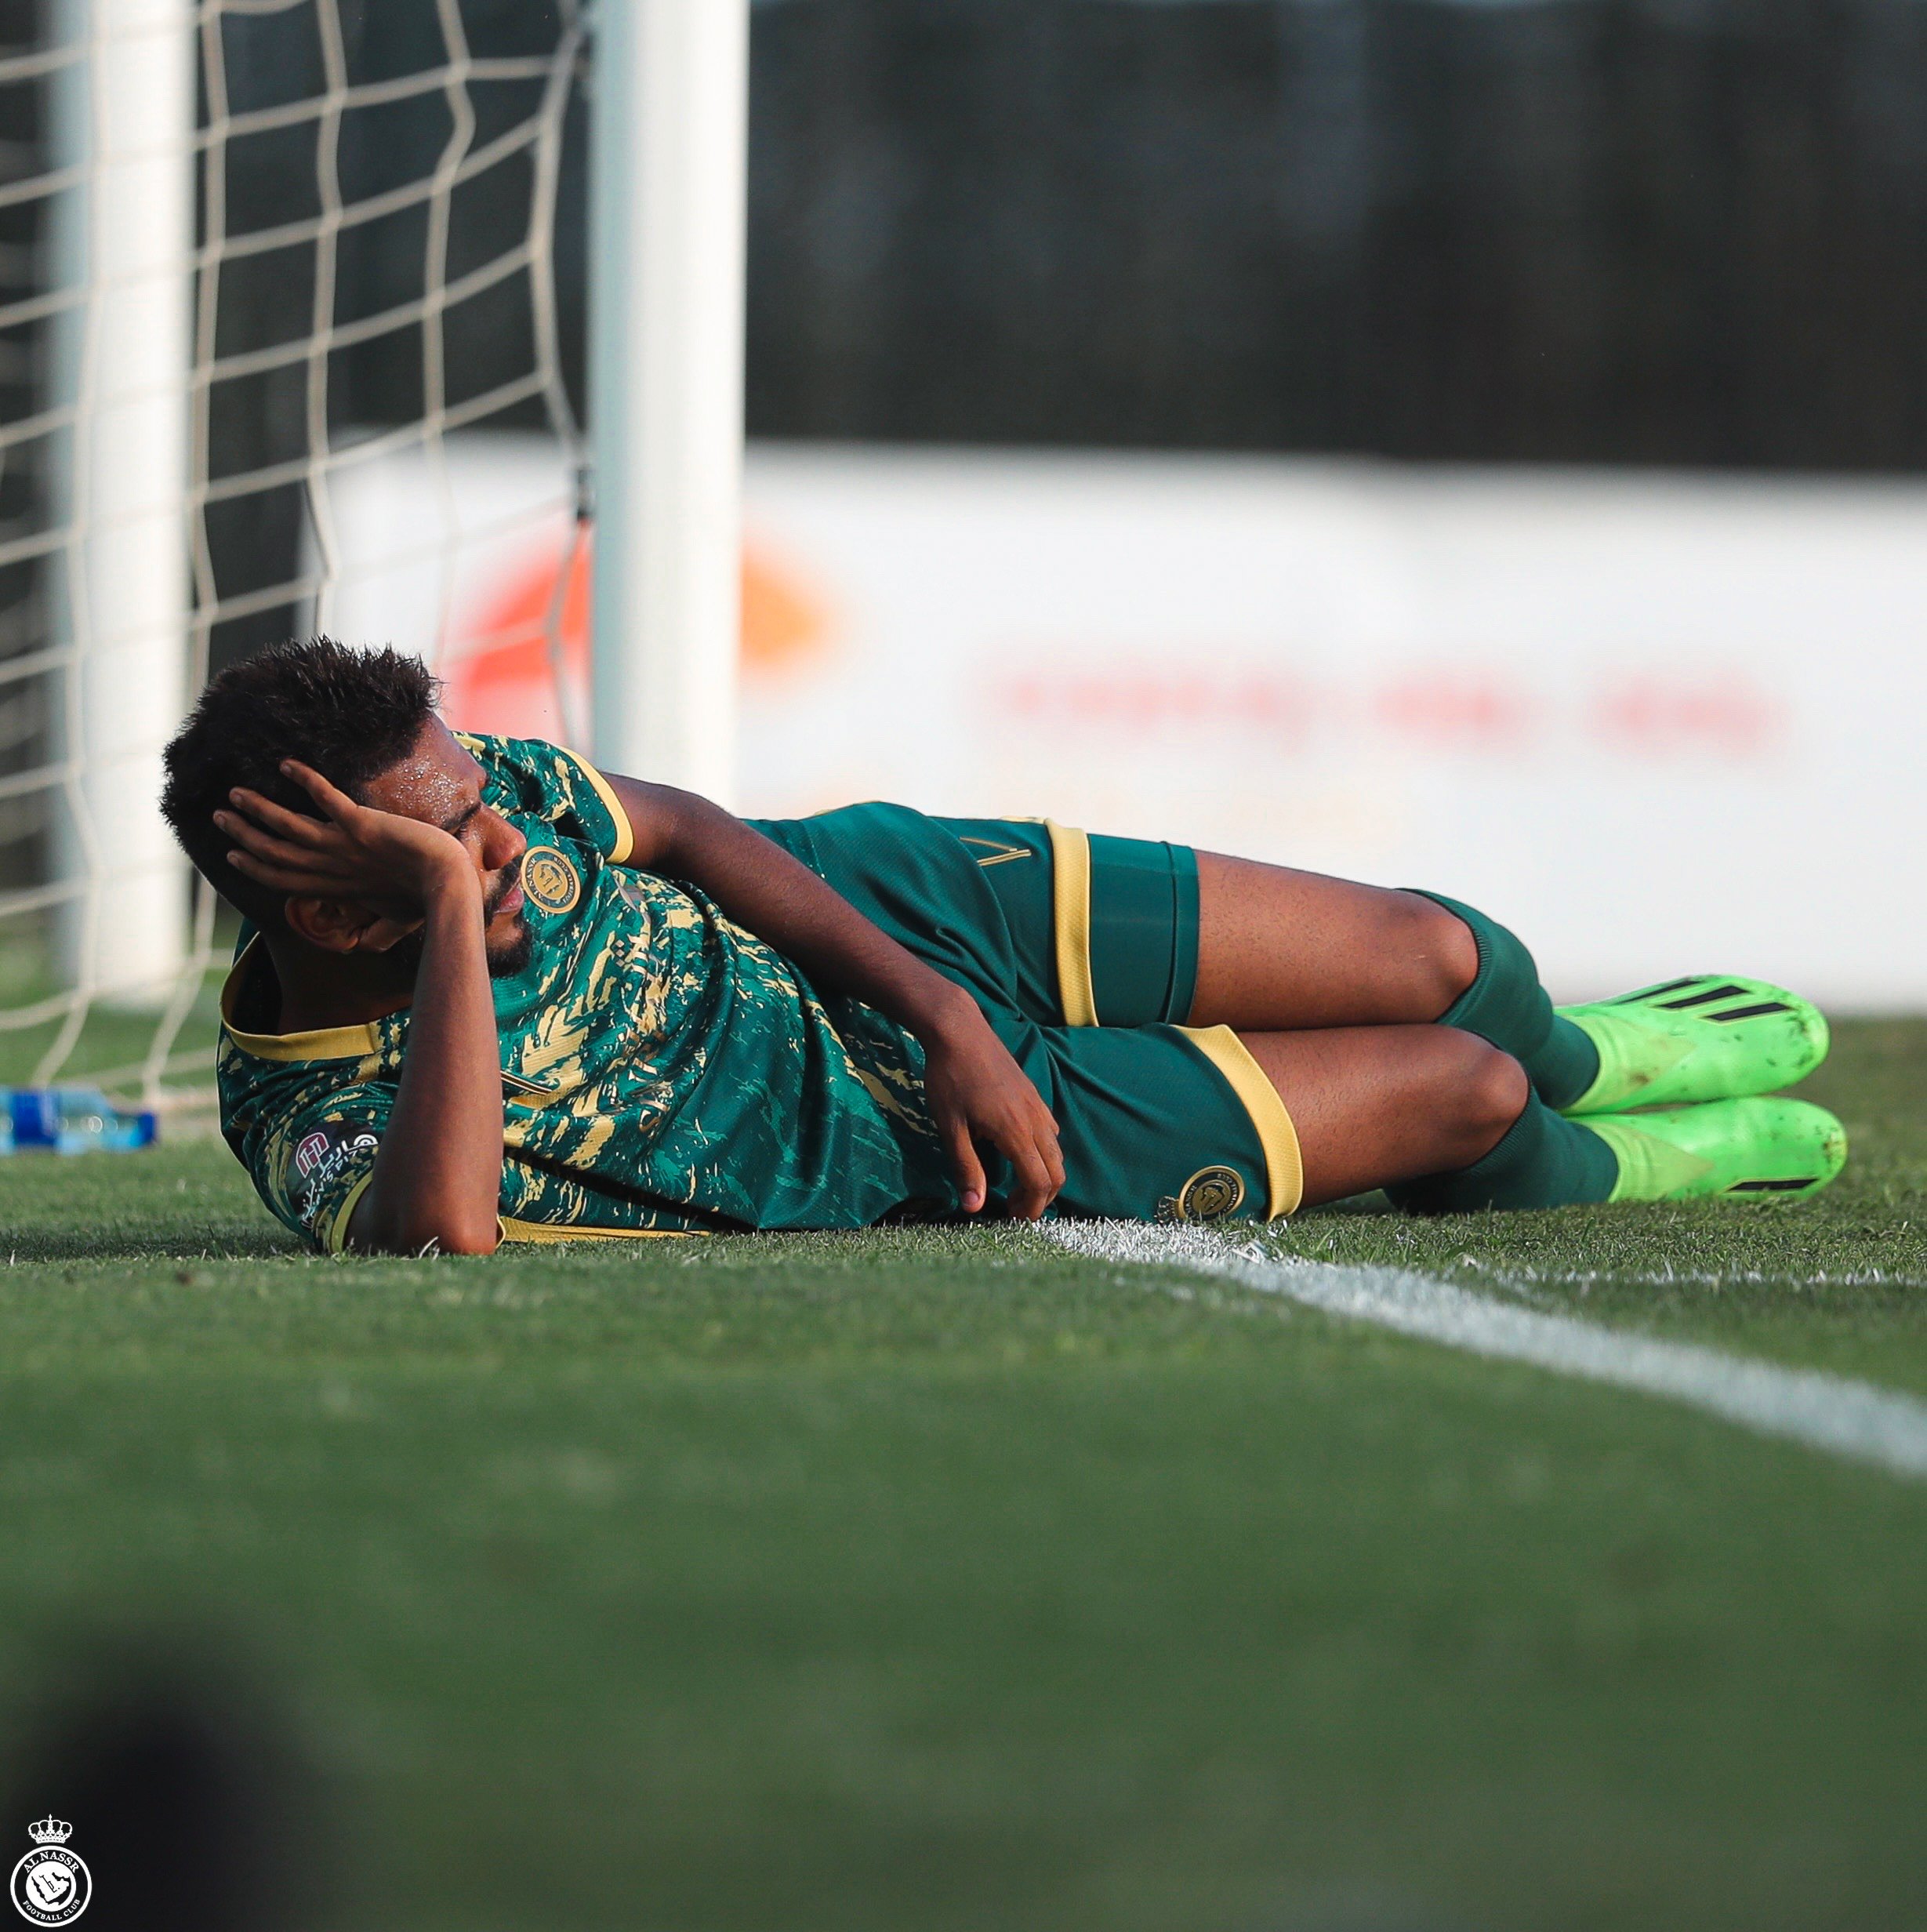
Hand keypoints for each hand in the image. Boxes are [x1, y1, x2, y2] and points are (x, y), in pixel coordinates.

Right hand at [215, 760, 473, 911]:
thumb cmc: (429, 902)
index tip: (234, 856)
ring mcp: (344, 846)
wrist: (449, 884)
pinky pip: (325, 798)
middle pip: (275, 852)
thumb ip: (377, 934)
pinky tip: (286, 765)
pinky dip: (305, 780)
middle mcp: (333, 867)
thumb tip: (364, 948)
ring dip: (258, 808)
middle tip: (219, 818)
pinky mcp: (361, 825)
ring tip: (235, 794)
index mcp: (338, 888)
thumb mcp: (397, 923)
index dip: (257, 868)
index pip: (286, 879)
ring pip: (287, 826)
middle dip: (244, 835)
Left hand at [917, 1002, 1064, 1218]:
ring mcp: (1038, 1106)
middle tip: (1014, 1209)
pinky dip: (1044, 1153)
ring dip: (1044, 1176)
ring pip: (1056, 1152)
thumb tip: (974, 1208)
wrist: (958, 1031)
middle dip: (1041, 1197)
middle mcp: (1036, 1121)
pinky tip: (1018, 1152)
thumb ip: (966, 1168)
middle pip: (1057, 1172)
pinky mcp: (1033, 1095)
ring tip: (1017, 1186)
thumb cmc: (949, 1079)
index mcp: (1016, 1132)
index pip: (1039, 1182)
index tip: (1012, 1218)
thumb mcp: (950, 1128)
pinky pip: (1051, 1132)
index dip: (1030, 1207)